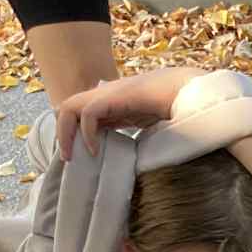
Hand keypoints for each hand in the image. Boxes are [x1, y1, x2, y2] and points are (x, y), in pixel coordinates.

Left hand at [54, 69, 207, 159]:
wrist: (189, 92)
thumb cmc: (173, 110)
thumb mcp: (145, 127)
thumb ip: (130, 134)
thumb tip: (124, 158)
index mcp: (111, 102)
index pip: (77, 113)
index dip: (70, 133)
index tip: (75, 156)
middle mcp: (105, 95)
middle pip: (67, 108)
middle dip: (61, 133)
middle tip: (67, 159)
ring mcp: (109, 94)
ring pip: (69, 108)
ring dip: (65, 133)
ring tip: (71, 156)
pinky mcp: (115, 97)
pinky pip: (88, 113)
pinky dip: (86, 133)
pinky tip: (95, 150)